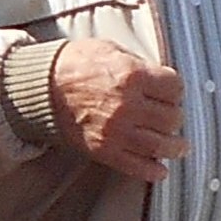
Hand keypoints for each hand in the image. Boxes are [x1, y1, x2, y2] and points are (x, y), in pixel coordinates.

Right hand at [47, 37, 187, 180]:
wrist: (40, 88)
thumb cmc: (74, 64)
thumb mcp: (110, 50)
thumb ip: (139, 65)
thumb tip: (160, 80)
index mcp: (132, 76)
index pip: (175, 87)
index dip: (175, 89)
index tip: (171, 92)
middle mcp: (128, 105)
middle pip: (172, 117)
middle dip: (175, 116)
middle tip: (171, 116)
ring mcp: (116, 131)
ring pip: (161, 145)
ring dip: (175, 147)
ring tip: (180, 147)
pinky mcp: (104, 150)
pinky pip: (136, 166)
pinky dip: (152, 170)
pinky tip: (161, 169)